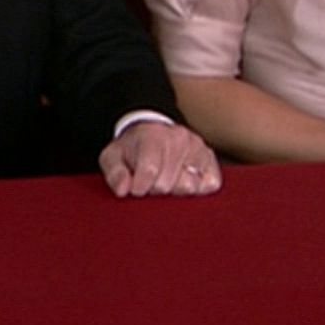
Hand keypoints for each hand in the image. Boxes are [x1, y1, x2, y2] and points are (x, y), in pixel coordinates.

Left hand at [98, 121, 221, 196]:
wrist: (153, 133)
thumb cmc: (132, 150)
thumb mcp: (113, 157)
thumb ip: (115, 172)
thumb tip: (123, 190)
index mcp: (153, 136)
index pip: (150, 170)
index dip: (140, 187)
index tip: (136, 189)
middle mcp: (180, 139)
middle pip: (167, 183)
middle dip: (155, 189)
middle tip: (150, 181)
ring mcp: (199, 149)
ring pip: (190, 186)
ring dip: (175, 190)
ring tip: (167, 180)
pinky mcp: (211, 162)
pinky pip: (210, 185)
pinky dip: (197, 189)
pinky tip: (183, 180)